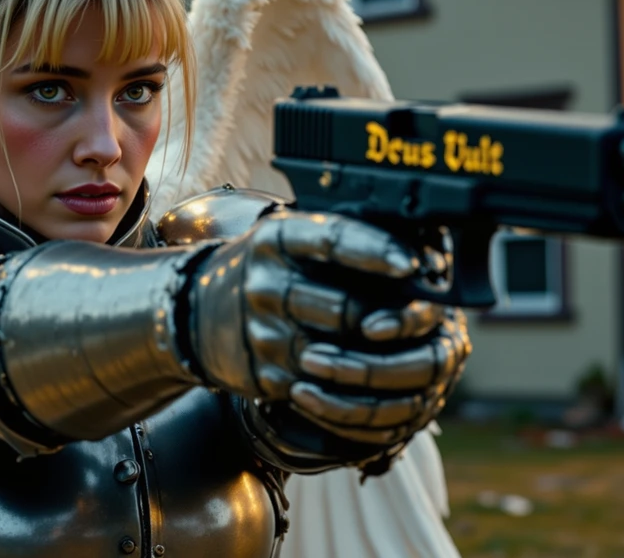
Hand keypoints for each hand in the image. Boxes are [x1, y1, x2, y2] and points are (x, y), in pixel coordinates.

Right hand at [186, 210, 468, 446]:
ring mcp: (262, 331)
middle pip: (345, 306)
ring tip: (404, 347)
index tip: (413, 263)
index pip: (333, 239)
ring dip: (376, 354)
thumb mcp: (286, 240)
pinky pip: (321, 385)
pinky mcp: (264, 372)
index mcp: (275, 239)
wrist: (197, 314)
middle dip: (391, 315)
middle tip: (426, 315)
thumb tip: (413, 246)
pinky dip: (351, 383)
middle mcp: (264, 283)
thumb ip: (335, 238)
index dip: (377, 251)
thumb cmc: (264, 270)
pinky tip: (369, 375)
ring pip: (338, 350)